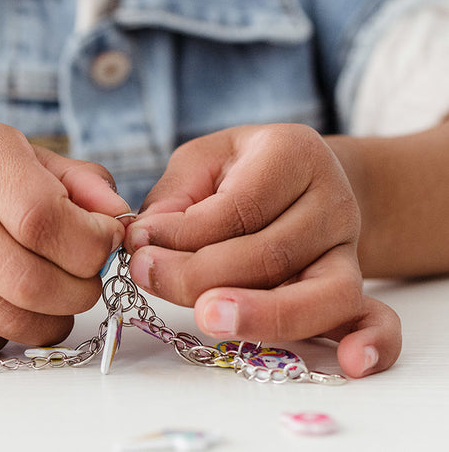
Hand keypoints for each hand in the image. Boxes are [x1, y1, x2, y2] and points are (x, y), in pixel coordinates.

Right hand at [0, 122, 129, 358]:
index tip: (107, 246)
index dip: (92, 245)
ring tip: (55, 300)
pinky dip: (7, 337)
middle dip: (81, 292)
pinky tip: (6, 308)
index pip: (47, 219)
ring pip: (7, 320)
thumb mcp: (23, 157)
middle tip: (87, 282)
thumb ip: (80, 182)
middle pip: (31, 280)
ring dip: (51, 322)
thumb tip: (120, 219)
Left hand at [124, 124, 401, 376]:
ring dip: (263, 314)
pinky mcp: (356, 284)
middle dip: (201, 275)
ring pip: (319, 292)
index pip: (239, 207)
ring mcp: (347, 246)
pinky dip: (372, 342)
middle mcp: (330, 200)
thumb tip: (148, 240)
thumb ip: (175, 197)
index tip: (139, 247)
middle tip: (149, 277)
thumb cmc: (241, 169)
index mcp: (292, 154)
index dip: (184, 234)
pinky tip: (351, 363)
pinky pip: (377, 318)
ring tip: (209, 319)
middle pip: (271, 253)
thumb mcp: (203, 161)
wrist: (300, 176)